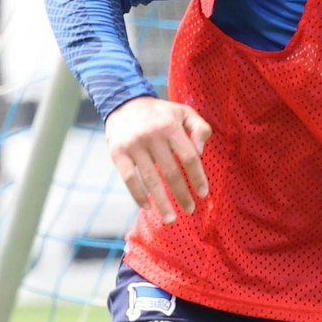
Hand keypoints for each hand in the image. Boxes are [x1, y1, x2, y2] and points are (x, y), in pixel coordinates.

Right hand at [104, 95, 210, 222]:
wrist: (124, 102)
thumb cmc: (160, 113)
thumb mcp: (183, 112)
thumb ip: (199, 128)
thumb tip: (200, 153)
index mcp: (170, 126)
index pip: (188, 157)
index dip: (197, 177)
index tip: (203, 194)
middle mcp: (151, 135)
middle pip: (171, 172)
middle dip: (182, 194)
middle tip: (190, 210)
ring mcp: (133, 145)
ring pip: (150, 180)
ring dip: (161, 202)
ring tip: (170, 219)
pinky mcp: (117, 153)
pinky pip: (129, 179)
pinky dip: (137, 195)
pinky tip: (147, 207)